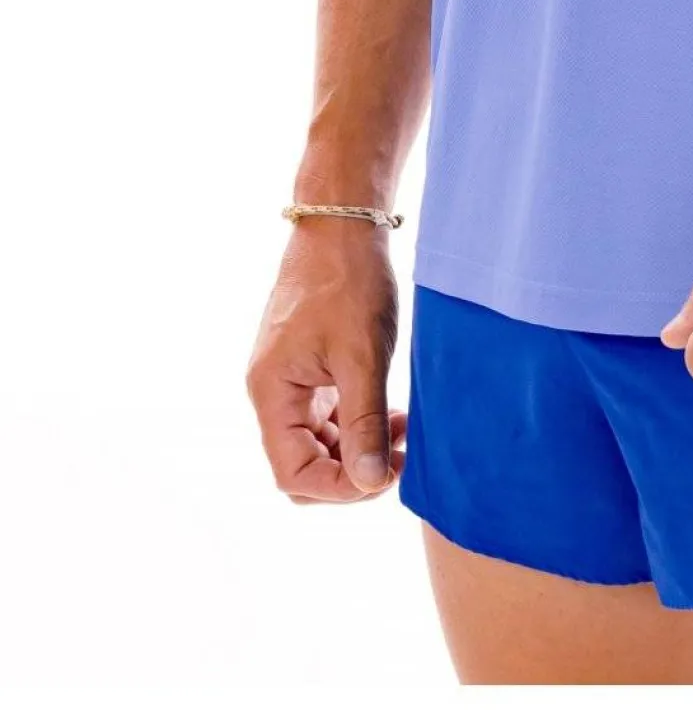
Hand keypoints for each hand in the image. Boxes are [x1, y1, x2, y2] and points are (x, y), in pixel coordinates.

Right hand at [245, 220, 406, 499]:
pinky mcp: (311, 367)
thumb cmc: (348, 280)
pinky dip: (359, 423)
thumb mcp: (363, 356)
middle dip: (350, 472)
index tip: (387, 476)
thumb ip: (365, 423)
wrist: (343, 221)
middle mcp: (274, 392)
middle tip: (399, 460)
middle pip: (303, 465)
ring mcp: (292, 380)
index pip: (293, 473)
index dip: (339, 487)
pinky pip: (329, 415)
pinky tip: (394, 415)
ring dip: (359, 448)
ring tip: (404, 434)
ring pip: (319, 443)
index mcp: (272, 393)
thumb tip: (371, 483)